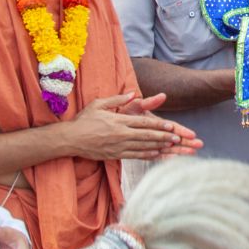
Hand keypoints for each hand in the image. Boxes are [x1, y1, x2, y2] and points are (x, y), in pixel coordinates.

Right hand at [65, 93, 202, 161]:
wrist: (70, 139)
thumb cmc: (84, 120)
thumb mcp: (99, 104)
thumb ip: (118, 100)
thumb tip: (133, 93)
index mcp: (118, 121)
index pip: (143, 123)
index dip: (158, 125)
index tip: (171, 126)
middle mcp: (120, 135)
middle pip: (146, 136)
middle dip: (163, 137)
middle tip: (178, 138)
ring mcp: (118, 147)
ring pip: (143, 147)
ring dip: (159, 147)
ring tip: (172, 147)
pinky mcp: (115, 155)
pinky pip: (134, 156)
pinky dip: (147, 155)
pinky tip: (156, 154)